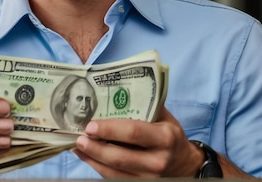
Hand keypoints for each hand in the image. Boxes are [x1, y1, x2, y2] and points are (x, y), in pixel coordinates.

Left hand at [74, 106, 203, 177]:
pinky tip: (86, 156)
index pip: (133, 133)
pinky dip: (97, 167)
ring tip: (76, 146)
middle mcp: (157, 160)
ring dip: (91, 158)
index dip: (109, 129)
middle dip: (95, 147)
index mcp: (164, 137)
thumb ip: (143, 105)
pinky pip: (114, 179)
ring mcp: (149, 178)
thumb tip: (112, 90)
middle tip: (78, 138)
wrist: (185, 164)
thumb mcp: (164, 117)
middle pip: (120, 157)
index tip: (90, 125)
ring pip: (113, 171)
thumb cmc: (169, 135)